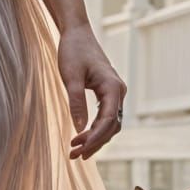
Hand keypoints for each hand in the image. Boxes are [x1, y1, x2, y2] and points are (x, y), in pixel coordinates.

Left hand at [57, 23, 125, 160]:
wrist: (77, 33)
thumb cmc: (73, 51)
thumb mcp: (70, 77)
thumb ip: (76, 102)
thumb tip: (79, 127)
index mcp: (113, 87)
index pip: (108, 120)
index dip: (95, 138)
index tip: (79, 150)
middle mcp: (118, 92)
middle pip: (112, 126)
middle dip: (94, 143)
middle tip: (74, 156)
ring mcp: (114, 93)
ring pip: (109, 124)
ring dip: (94, 138)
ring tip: (74, 150)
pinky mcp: (107, 93)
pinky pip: (105, 117)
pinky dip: (94, 129)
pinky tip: (80, 137)